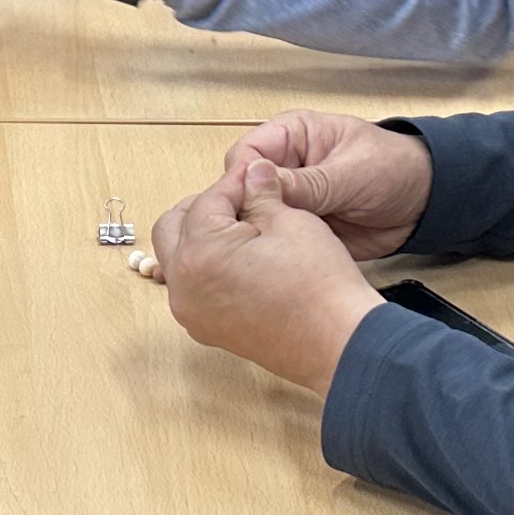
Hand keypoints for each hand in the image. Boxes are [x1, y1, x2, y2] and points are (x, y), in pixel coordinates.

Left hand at [150, 161, 376, 393]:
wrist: (339, 343)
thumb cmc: (319, 287)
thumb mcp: (290, 222)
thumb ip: (261, 194)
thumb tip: (253, 171)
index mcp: (198, 255)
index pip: (205, 202)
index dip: (234, 183)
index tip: (254, 175)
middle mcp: (184, 288)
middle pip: (173, 228)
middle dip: (203, 207)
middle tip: (242, 198)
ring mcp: (193, 314)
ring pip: (179, 260)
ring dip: (201, 237)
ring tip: (245, 227)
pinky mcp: (209, 330)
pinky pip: (194, 288)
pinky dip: (209, 266)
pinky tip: (244, 258)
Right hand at [221, 111, 434, 259]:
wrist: (425, 204)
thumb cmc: (395, 169)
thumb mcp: (351, 173)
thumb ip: (309, 182)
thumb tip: (261, 183)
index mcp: (293, 136)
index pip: (247, 153)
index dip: (240, 179)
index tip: (245, 203)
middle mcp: (285, 166)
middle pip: (243, 187)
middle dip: (246, 209)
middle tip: (254, 232)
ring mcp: (291, 198)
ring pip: (255, 216)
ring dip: (259, 232)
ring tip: (266, 250)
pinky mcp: (299, 225)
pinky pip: (275, 238)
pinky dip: (275, 249)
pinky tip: (278, 260)